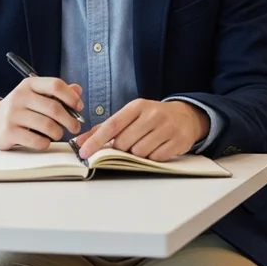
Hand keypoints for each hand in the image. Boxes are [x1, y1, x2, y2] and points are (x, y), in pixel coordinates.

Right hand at [0, 77, 83, 150]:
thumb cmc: (20, 108)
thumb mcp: (36, 95)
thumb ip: (57, 93)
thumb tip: (78, 90)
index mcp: (29, 84)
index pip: (55, 85)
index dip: (71, 97)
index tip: (79, 107)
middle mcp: (20, 97)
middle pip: (54, 108)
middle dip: (70, 120)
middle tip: (75, 127)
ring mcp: (13, 115)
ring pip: (48, 126)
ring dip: (58, 133)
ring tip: (58, 134)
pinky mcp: (9, 132)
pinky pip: (37, 141)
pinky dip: (46, 143)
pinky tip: (44, 141)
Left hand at [74, 99, 207, 161]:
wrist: (186, 116)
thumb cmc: (152, 117)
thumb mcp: (130, 116)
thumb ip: (105, 128)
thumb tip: (80, 141)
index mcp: (137, 106)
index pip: (112, 125)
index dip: (96, 140)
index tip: (83, 152)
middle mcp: (152, 115)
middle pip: (124, 143)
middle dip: (122, 148)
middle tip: (129, 143)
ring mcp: (167, 128)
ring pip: (139, 152)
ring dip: (137, 154)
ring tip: (145, 144)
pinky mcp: (178, 141)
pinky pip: (156, 158)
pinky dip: (152, 158)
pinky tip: (157, 148)